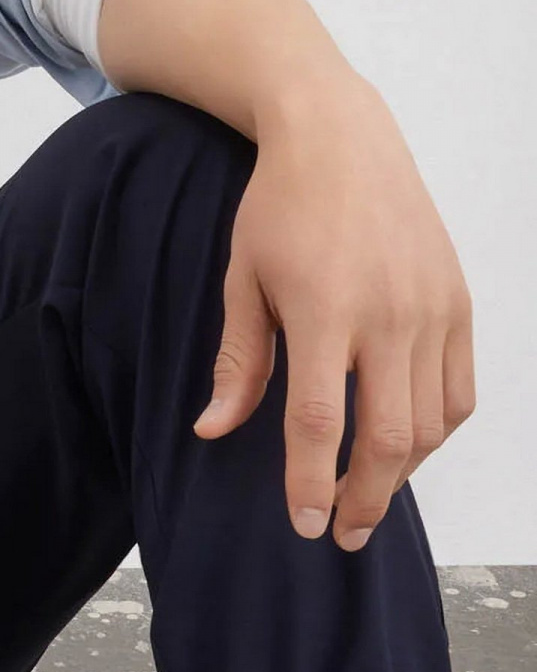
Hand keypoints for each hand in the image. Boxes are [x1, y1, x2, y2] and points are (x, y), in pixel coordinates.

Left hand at [190, 78, 474, 548]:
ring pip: (431, 424)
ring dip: (402, 473)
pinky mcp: (458, 302)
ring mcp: (432, 309)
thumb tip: (212, 430)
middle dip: (364, 499)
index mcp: (324, 310)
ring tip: (367, 496)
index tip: (303, 524)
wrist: (340, 138)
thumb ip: (237, 360)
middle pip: (389, 438)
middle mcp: (388, 315)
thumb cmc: (278, 207)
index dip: (311, 482)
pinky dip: (438, 432)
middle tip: (340, 534)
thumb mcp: (242, 278)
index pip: (321, 422)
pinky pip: (458, 390)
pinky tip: (407, 447)